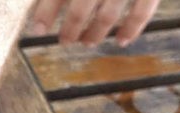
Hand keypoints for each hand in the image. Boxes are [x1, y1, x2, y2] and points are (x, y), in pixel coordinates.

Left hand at [30, 0, 160, 46]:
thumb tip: (39, 3)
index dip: (45, 12)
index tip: (36, 30)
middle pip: (82, 6)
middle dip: (70, 27)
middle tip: (64, 40)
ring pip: (108, 14)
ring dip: (95, 32)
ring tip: (87, 42)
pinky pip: (142, 10)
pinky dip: (132, 27)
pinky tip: (122, 40)